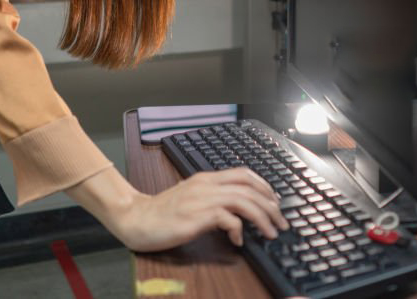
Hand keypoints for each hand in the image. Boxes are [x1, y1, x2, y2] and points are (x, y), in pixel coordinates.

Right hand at [112, 167, 289, 251]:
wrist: (136, 218)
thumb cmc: (162, 212)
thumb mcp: (191, 198)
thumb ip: (212, 198)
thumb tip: (238, 211)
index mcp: (206, 178)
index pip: (244, 174)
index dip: (265, 186)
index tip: (275, 202)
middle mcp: (206, 185)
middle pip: (249, 187)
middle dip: (271, 205)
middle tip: (281, 222)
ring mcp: (201, 200)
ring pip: (243, 201)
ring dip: (262, 218)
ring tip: (269, 233)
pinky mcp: (195, 217)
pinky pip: (227, 219)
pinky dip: (238, 230)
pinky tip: (239, 242)